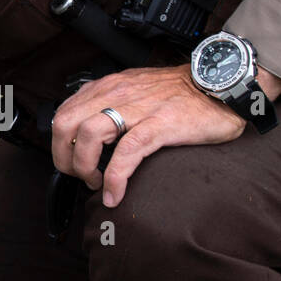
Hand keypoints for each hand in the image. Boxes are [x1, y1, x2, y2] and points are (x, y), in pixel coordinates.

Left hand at [50, 64, 280, 208]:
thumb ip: (114, 104)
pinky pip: (126, 152)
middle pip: (65, 123)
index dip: (59, 142)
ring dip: (84, 167)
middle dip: (63, 157)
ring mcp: (138, 108)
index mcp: (110, 86)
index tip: (70, 161)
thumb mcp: (138, 90)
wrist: (221, 85)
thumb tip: (93, 130)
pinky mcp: (160, 125)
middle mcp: (117, 93)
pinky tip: (114, 195)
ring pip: (88, 135)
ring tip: (96, 184)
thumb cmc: (183, 93)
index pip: (64, 111)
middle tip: (79, 176)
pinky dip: (115, 178)